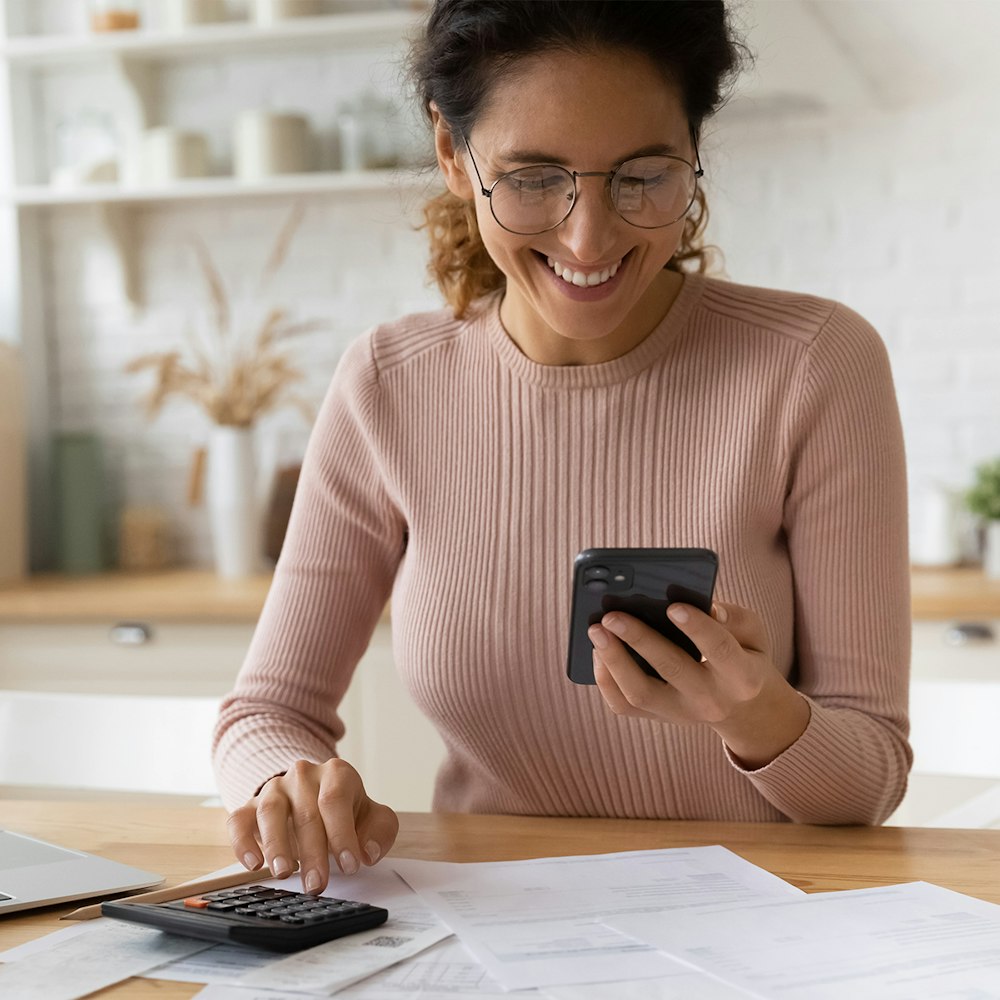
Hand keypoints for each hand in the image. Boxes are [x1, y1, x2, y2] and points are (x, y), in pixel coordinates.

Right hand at [226, 757, 398, 894]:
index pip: (336, 800)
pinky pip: (238, 820)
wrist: (315, 796)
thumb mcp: (373, 818)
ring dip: (276, 845)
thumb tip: (367, 852)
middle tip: (317, 885)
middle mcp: (303, 775)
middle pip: (305, 812)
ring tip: (283, 873)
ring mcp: (274, 789)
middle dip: (312, 853)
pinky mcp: (250, 806)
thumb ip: (380, 832)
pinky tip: (253, 863)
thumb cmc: (347, 812)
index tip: (349, 866)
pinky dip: (242, 842)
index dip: (342, 834)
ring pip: (270, 811)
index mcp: (336, 773)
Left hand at [589, 601, 809, 768]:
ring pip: (640, 693)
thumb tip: (708, 607)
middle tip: (612, 615)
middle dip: (639, 639)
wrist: (744, 709)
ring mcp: (681, 714)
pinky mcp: (658, 718)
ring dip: (614, 660)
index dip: (697, 628)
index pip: (720, 650)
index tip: (672, 606)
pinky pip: (624, 706)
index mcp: (742, 676)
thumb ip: (736, 618)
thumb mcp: (755, 635)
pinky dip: (605, 679)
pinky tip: (597, 651)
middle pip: (671, 670)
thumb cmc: (744, 656)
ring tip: (595, 630)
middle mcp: (710, 700)